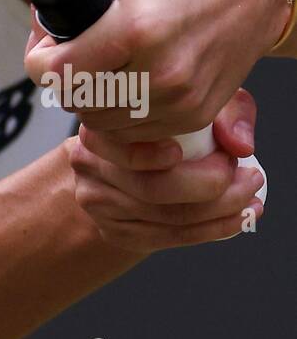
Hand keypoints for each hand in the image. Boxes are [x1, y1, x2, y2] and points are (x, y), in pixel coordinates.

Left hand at [25, 0, 285, 144]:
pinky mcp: (195, 115)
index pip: (57, 73)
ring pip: (102, 123)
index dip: (40, 62)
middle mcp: (159, 71)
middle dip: (65, 80)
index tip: (47, 49)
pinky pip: (136, 132)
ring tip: (102, 67)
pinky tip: (128, 82)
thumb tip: (36, 25)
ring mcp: (180, 99)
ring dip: (92, 100)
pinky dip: (122, 113)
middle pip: (75, 101)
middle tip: (73, 56)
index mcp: (133, 28)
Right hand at [67, 88, 265, 251]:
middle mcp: (86, 164)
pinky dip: (211, 231)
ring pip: (166, 218)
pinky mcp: (113, 231)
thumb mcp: (193, 100)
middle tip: (249, 178)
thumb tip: (238, 145)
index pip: (130, 148)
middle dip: (213, 188)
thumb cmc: (162, 121)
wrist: (121, 155)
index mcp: (98, 125)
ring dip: (220, 213)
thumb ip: (226, 111)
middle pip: (151, 188)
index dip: (176, 157)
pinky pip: (168, 238)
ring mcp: (96, 202)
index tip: (223, 155)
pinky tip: (238, 219)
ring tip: (251, 197)